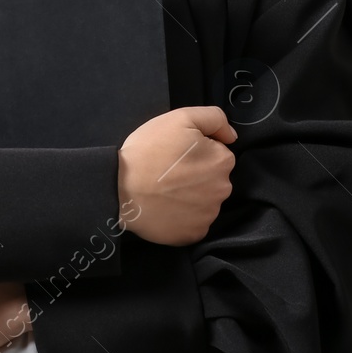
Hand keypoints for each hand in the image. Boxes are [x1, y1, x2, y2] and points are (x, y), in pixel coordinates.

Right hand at [117, 105, 237, 245]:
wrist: (120, 188)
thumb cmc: (150, 150)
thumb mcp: (180, 118)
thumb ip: (214, 118)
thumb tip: (231, 136)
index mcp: (222, 161)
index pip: (217, 153)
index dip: (197, 151)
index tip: (177, 154)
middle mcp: (223, 190)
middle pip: (213, 178)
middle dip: (197, 174)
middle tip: (169, 171)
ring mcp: (209, 215)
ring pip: (204, 201)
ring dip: (191, 196)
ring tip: (164, 190)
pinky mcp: (194, 234)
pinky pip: (194, 222)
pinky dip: (183, 216)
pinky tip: (166, 208)